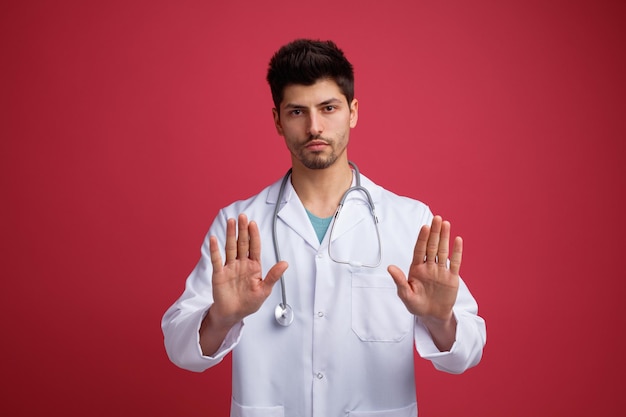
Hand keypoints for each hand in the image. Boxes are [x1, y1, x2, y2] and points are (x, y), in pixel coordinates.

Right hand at [208, 213, 287, 328]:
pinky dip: (215, 250)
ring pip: (230, 247)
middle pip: (242, 243)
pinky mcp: (219, 274)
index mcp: (253, 266)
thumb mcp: (264, 290)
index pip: (254, 247)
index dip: (254, 235)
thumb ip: (273, 276)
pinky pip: (217, 260)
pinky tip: (214, 239)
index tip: (253, 223)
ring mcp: (230, 267)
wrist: (233, 314)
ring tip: (230, 221)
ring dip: (230, 235)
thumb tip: (285, 263)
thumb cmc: (249, 302)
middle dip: (242, 230)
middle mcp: (241, 263)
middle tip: (242, 216)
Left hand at [388, 215, 460, 348]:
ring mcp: (441, 271)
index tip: (424, 227)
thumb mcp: (406, 295)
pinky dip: (457, 252)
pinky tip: (457, 240)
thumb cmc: (416, 305)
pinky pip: (455, 262)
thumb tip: (390, 267)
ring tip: (445, 224)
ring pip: (443, 251)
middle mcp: (429, 266)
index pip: (419, 250)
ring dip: (444, 238)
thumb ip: (399, 281)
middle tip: (436, 218)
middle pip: (432, 246)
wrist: (432, 316)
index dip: (422, 238)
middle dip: (434, 233)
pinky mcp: (451, 277)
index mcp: (416, 269)